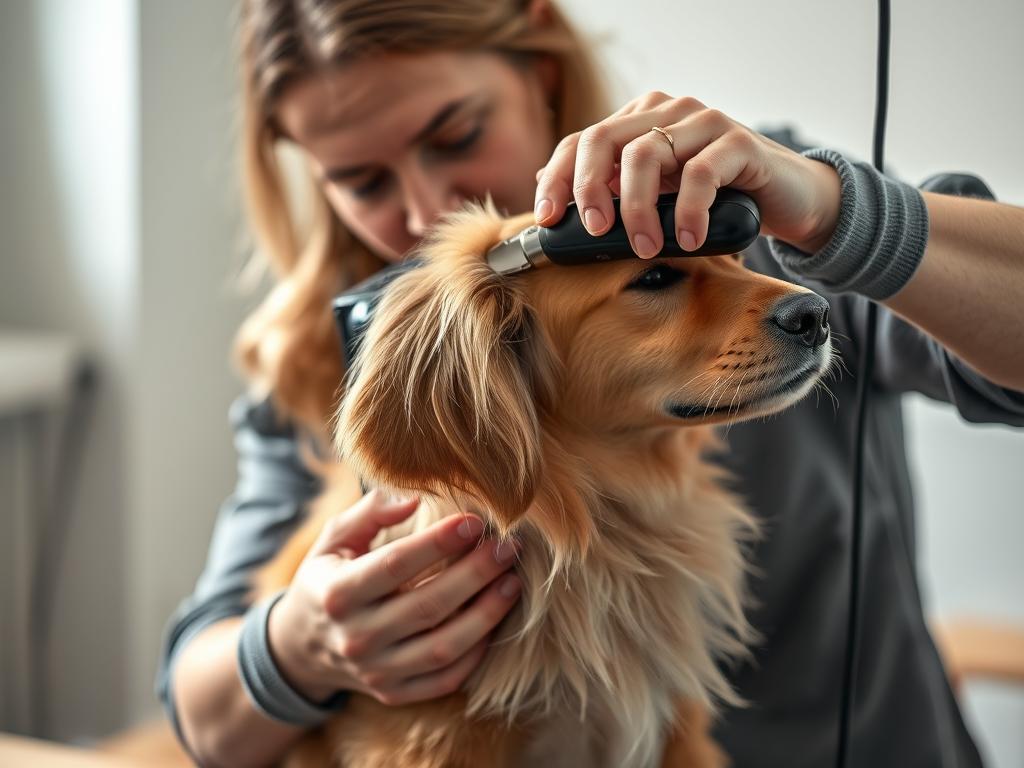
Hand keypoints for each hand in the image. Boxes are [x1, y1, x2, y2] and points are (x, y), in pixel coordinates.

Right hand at [267, 490, 520, 705]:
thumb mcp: (335, 539)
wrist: (302, 646)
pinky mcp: (394, 692)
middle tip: (508, 547)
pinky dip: (476, 653)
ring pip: (443, 647)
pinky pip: (445, 679)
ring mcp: (376, 670)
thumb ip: (371, 512)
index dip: (438, 542)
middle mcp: (355, 637)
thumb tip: (414, 498)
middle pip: (427, 605)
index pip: (396, 564)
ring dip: (486, 615)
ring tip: (512, 582)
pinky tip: (495, 620)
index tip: (475, 522)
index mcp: (338, 592)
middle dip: (475, 574)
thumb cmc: (328, 577)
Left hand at [534, 93, 841, 255]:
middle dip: (588, 189)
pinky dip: (688, 212)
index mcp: (640, 119)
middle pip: (604, 139)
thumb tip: (549, 191)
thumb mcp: (657, 197)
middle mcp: (668, 112)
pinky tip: (688, 239)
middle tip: (595, 230)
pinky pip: (700, 174)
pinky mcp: (739, 141)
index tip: (547, 219)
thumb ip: (612, 188)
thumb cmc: (716, 201)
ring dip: (637, 208)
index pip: (582, 141)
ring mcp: (703, 121)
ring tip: (646, 247)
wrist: (788, 200)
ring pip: (647, 154)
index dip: (558, 179)